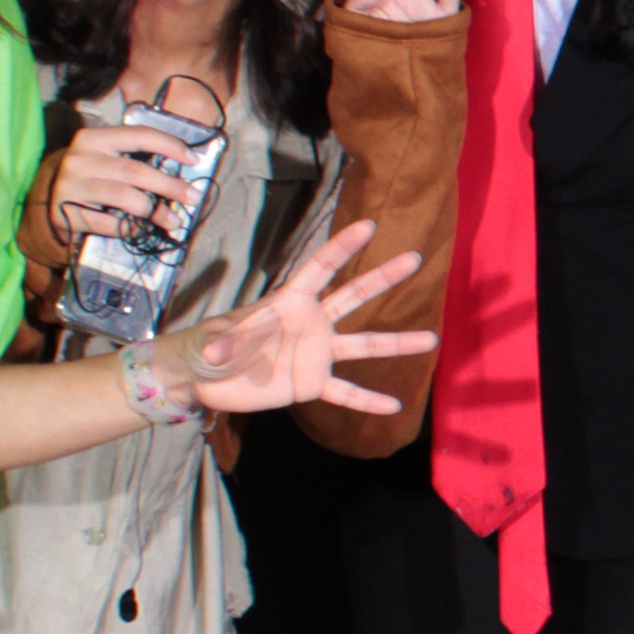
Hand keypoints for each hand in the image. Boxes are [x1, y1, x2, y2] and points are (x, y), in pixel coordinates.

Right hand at [46, 120, 206, 254]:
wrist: (50, 199)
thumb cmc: (92, 176)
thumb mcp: (108, 158)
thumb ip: (136, 159)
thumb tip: (181, 174)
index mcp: (94, 138)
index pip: (138, 135)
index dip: (169, 145)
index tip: (193, 160)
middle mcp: (80, 158)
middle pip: (135, 171)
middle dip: (170, 186)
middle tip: (193, 197)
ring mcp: (70, 186)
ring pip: (123, 196)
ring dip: (155, 211)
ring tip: (173, 220)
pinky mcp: (66, 214)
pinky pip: (107, 223)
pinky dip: (129, 228)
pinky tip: (143, 230)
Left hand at [166, 218, 435, 416]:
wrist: (202, 379)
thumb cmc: (204, 347)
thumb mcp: (213, 338)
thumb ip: (225, 340)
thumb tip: (219, 350)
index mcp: (288, 302)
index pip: (319, 269)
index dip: (342, 248)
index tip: (369, 226)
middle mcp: (310, 323)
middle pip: (353, 296)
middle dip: (383, 277)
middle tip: (414, 259)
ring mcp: (314, 353)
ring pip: (362, 345)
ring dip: (396, 343)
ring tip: (430, 340)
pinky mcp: (310, 384)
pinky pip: (344, 393)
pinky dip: (367, 400)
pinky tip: (395, 406)